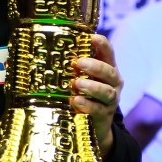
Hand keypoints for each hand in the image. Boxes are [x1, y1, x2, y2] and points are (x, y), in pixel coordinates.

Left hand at [70, 34, 121, 155]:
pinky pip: (98, 110)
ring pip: (107, 92)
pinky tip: (76, 101)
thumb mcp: (83, 77)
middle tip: (78, 63)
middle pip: (110, 72)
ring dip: (92, 86)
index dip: (102, 45)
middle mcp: (113, 83)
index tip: (92, 37)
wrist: (95, 124)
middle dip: (95, 66)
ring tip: (77, 83)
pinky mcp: (104, 116)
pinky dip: (87, 105)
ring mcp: (111, 100)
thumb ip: (74, 65)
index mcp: (108, 69)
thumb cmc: (86, 93)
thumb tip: (49, 48)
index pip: (108, 53)